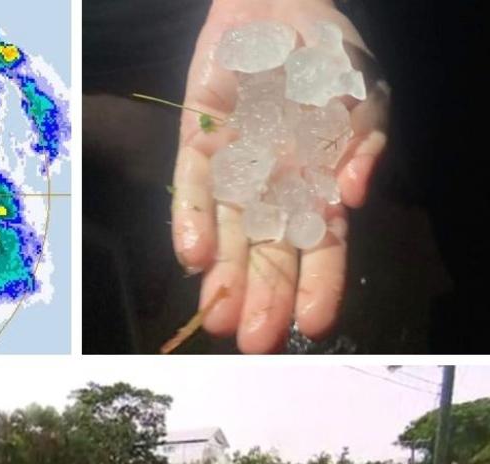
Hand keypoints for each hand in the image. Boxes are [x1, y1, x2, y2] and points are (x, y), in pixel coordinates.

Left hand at [170, 0, 387, 352]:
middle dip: (263, 298)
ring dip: (223, 277)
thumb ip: (362, 140)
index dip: (318, 286)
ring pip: (227, 234)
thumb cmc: (325, 53)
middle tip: (253, 341)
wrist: (275, 5)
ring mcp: (234, 169)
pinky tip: (192, 258)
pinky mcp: (197, 145)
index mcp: (321, 182)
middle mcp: (274, 186)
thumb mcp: (361, 92)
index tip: (312, 325)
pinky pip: (191, 189)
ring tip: (217, 318)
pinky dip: (190, 222)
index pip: (322, 247)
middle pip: (269, 254)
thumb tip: (352, 195)